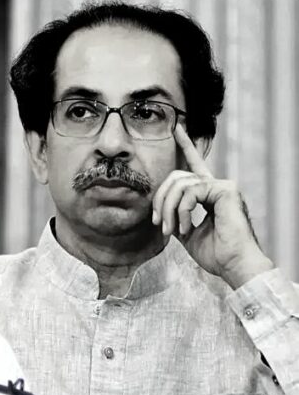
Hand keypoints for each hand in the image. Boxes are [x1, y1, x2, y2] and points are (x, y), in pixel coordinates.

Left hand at [151, 125, 273, 288]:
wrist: (234, 266)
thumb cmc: (217, 255)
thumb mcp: (187, 234)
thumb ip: (176, 217)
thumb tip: (162, 211)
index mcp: (209, 195)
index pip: (194, 166)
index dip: (185, 145)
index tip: (177, 128)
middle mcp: (217, 186)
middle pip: (176, 177)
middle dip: (161, 200)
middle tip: (159, 223)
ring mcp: (223, 186)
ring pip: (180, 184)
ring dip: (169, 209)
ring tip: (171, 230)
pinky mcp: (226, 190)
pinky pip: (191, 192)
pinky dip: (181, 211)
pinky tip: (185, 227)